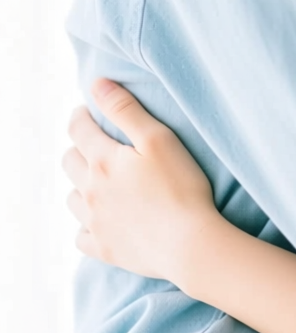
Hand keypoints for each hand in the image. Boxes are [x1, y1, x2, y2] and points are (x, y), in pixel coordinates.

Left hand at [63, 79, 220, 283]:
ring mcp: (94, 222)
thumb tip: (97, 84)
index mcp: (103, 161)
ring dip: (81, 184)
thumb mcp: (159, 139)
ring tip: (101, 182)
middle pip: (69, 161)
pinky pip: (81, 234)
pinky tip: (102, 219)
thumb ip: (126, 110)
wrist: (189, 243)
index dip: (81, 115)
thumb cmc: (181, 187)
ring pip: (72, 198)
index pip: (78, 129)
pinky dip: (87, 224)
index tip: (87, 110)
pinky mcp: (103, 248)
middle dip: (79, 147)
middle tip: (99, 144)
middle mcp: (89, 191)